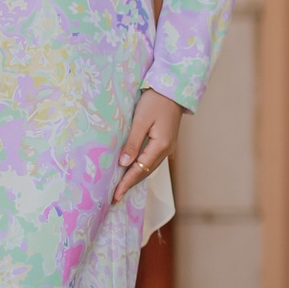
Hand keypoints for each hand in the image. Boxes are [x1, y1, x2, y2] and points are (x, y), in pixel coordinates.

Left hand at [113, 88, 183, 204]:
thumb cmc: (156, 100)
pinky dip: (140, 168)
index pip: (140, 170)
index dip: (126, 183)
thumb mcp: (141, 120)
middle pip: (145, 172)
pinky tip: (132, 171)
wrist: (173, 89)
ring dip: (135, 178)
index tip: (115, 195)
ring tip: (121, 188)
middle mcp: (166, 150)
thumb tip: (124, 163)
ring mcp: (167, 147)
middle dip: (130, 185)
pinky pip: (151, 160)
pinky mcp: (165, 142)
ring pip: (149, 168)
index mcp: (161, 145)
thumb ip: (133, 142)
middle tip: (115, 197)